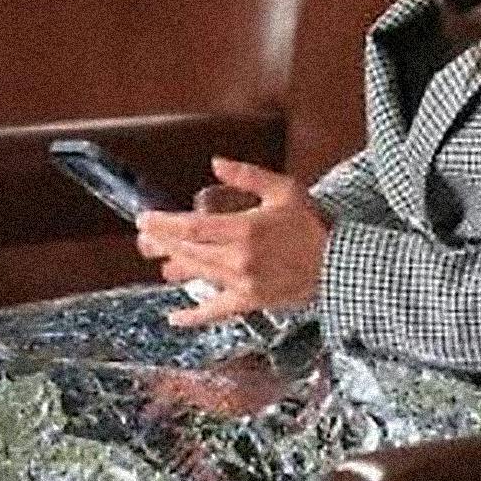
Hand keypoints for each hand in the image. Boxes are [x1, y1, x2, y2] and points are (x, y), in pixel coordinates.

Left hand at [134, 157, 328, 328]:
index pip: (192, 228)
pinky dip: (193, 316)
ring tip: (158, 258)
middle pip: (188, 251)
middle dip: (162, 242)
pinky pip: (215, 312)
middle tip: (144, 235)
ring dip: (173, 266)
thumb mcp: (283, 189)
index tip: (145, 217)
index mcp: (245, 229)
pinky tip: (175, 317)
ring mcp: (242, 284)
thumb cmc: (311, 223)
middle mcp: (239, 259)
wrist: (336, 263)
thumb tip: (215, 163)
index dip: (164, 224)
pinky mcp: (249, 302)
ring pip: (197, 275)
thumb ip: (246, 176)